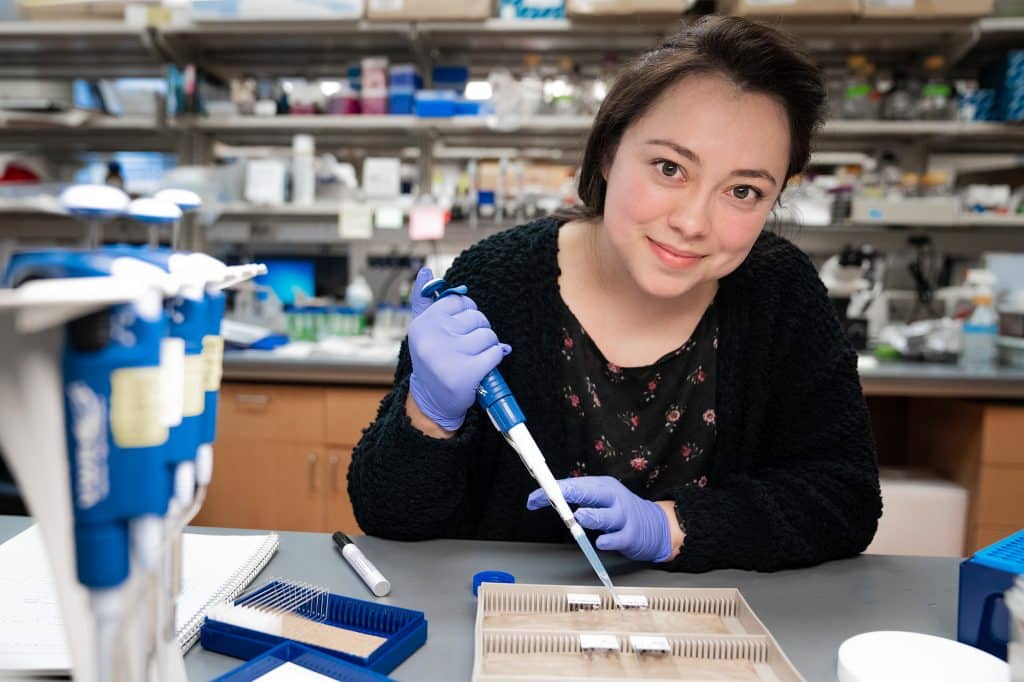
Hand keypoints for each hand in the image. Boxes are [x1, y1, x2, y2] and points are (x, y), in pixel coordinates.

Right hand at [407, 267, 509, 431]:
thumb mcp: (423, 330)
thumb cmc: (432, 360)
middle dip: (478, 331)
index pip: (460, 301)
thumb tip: (425, 270)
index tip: (458, 330)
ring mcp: (450, 356)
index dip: (466, 315)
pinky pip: (496, 353)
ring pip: (489, 335)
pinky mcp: (467, 373)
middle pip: (477, 317)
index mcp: (423, 324)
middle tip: (466, 348)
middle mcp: (433, 338)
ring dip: (488, 347)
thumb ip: (425, 300)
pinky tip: (482, 368)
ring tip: (474, 358)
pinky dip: (494, 359)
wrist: (433, 401)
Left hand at [526, 476, 672, 562]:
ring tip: (580, 517)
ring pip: (607, 516)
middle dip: (570, 493)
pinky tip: (601, 542)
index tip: (534, 498)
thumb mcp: (600, 499)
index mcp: (602, 486)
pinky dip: (609, 541)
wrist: (655, 526)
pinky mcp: (631, 536)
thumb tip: (546, 498)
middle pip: (591, 493)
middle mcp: (613, 498)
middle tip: (554, 496)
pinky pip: (618, 538)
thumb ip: (577, 499)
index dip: (553, 491)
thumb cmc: (620, 511)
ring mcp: (624, 517)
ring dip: (592, 516)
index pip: (574, 485)